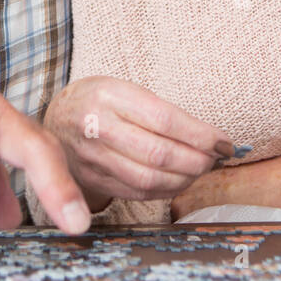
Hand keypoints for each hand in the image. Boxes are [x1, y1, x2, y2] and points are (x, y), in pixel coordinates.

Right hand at [43, 76, 232, 211]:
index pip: (165, 119)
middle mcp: (97, 126)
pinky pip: (136, 193)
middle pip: (159, 153)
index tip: (224, 142)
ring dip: (185, 179)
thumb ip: (159, 110)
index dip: (201, 135)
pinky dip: (165, 191)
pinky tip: (179, 182)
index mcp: (109, 95)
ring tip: (201, 170)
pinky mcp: (92, 180)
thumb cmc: (100, 100)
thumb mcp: (123, 88)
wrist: (56, 119)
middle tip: (216, 158)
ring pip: (149, 179)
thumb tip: (209, 137)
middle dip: (197, 161)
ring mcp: (92, 157)